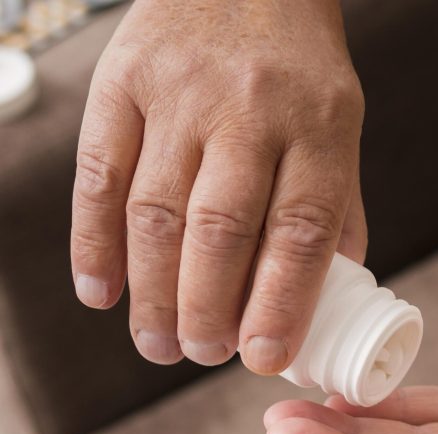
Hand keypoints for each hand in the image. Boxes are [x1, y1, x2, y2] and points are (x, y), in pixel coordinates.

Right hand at [71, 0, 365, 372]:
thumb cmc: (299, 69)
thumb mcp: (339, 127)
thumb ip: (334, 209)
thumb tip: (326, 298)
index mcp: (320, 126)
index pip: (300, 231)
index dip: (280, 303)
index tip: (262, 358)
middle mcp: (249, 110)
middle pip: (221, 230)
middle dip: (206, 308)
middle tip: (201, 354)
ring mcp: (180, 94)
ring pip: (157, 212)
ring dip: (153, 291)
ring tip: (159, 344)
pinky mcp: (123, 83)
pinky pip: (100, 174)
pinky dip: (94, 242)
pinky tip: (101, 292)